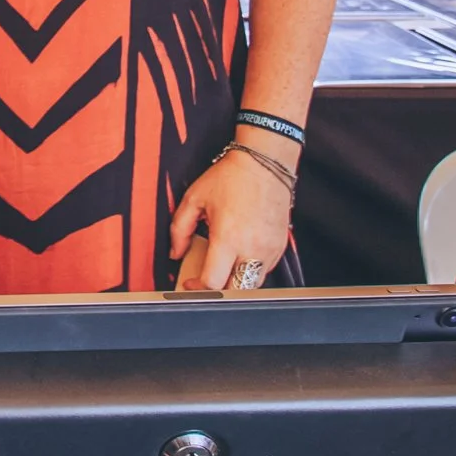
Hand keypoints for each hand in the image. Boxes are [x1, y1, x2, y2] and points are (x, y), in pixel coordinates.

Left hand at [168, 146, 292, 291]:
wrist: (264, 164)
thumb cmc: (231, 177)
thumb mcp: (194, 198)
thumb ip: (179, 229)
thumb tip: (176, 252)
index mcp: (229, 238)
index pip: (214, 282)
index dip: (197, 288)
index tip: (189, 282)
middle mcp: (252, 248)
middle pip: (235, 291)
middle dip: (217, 291)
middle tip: (204, 281)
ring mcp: (270, 250)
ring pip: (252, 285)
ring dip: (235, 283)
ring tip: (222, 269)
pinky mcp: (280, 247)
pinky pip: (264, 271)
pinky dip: (249, 271)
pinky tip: (238, 257)